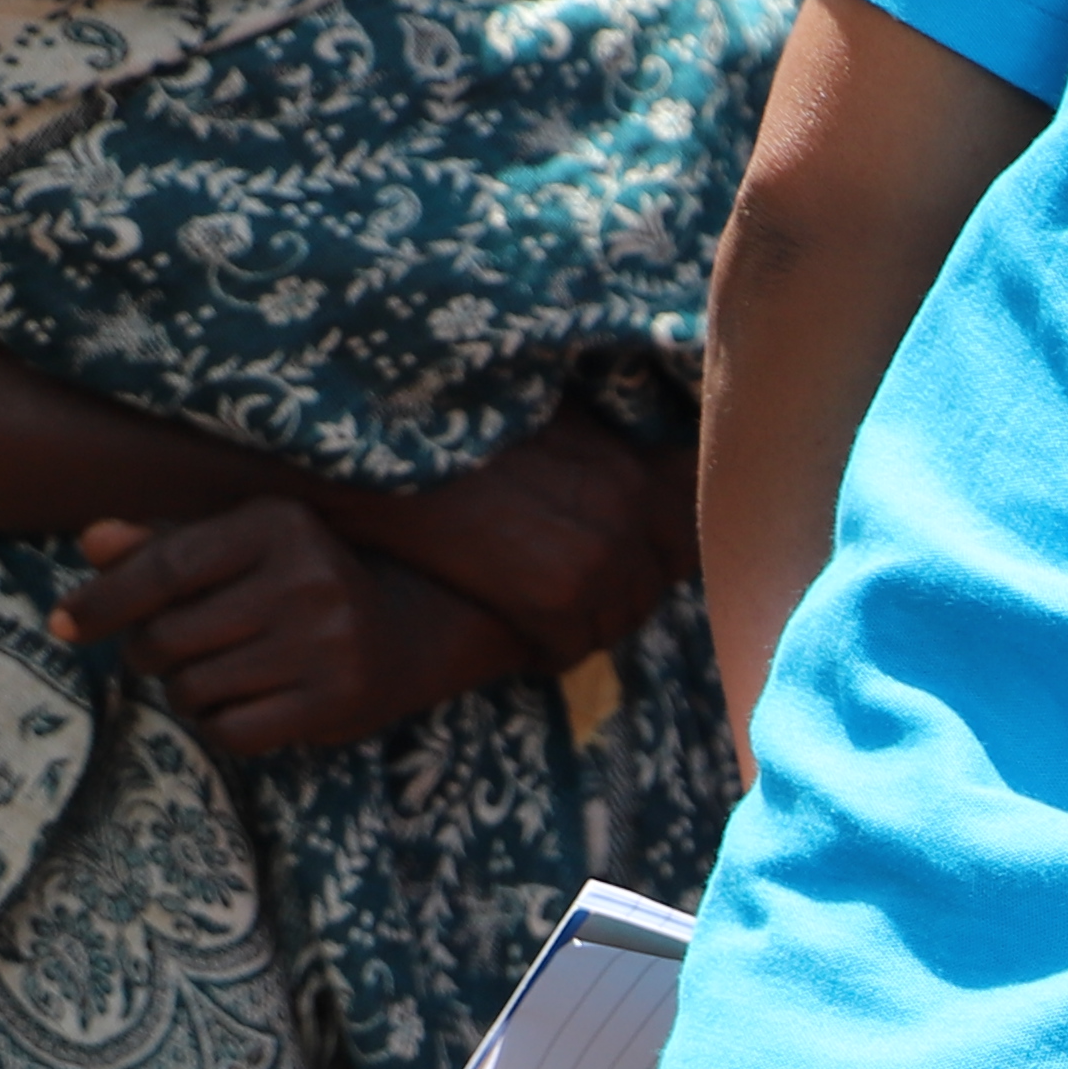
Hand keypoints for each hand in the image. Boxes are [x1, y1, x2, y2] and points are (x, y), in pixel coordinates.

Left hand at [61, 503, 525, 754]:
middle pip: (167, 636)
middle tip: (170, 652)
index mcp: (279, 525)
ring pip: (193, 689)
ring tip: (211, 677)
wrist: (405, 632)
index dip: (102, 601)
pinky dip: (219, 726)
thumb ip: (164, 544)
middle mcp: (309, 578)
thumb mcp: (237, 549)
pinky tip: (241, 705)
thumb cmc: (295, 583)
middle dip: (150, 653)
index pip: (163, 569)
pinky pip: (231, 731)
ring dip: (184, 692)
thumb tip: (92, 542)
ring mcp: (329, 641)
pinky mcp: (340, 698)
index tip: (63, 625)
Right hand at [330, 411, 692, 666]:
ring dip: (586, 627)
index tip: (622, 566)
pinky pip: (569, 649)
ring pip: (615, 624)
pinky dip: (548, 651)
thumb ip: (602, 450)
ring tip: (551, 623)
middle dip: (619, 599)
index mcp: (633, 469)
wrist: (382, 441)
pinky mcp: (552, 597)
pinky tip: (525, 641)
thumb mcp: (552, 417)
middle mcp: (628, 512)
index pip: (685, 538)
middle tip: (578, 604)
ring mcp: (596, 557)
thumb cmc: (457, 425)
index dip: (654, 559)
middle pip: (651, 588)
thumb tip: (638, 470)